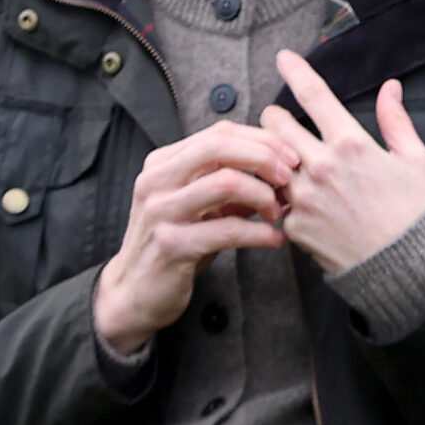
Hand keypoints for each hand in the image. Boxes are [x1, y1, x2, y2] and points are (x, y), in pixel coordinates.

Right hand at [94, 125, 297, 354]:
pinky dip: (259, 233)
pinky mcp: (172, 245)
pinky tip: (275, 239)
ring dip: (263, 195)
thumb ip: (230, 185)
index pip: (218, 133)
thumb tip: (279, 170)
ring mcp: (161, 212)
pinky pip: (227, 230)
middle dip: (264, 156)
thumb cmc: (174, 244)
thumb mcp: (199, 207)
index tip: (290, 156)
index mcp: (162, 164)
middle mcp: (157, 181)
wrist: (135, 292)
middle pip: (219, 146)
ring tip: (278, 212)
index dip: (260, 140)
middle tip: (289, 176)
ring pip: (225, 182)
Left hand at [262, 57, 424, 276]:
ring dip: (272, 157)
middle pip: (274, 122)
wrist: (405, 269)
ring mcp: (303, 197)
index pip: (314, 94)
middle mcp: (321, 166)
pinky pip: (274, 200)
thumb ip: (397, 121)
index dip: (296, 70)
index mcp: (351, 144)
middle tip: (285, 125)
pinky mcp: (294, 225)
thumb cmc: (414, 215)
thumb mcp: (416, 161)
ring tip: (286, 164)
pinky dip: (278, 196)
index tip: (283, 58)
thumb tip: (390, 88)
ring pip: (266, 160)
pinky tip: (293, 200)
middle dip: (277, 119)